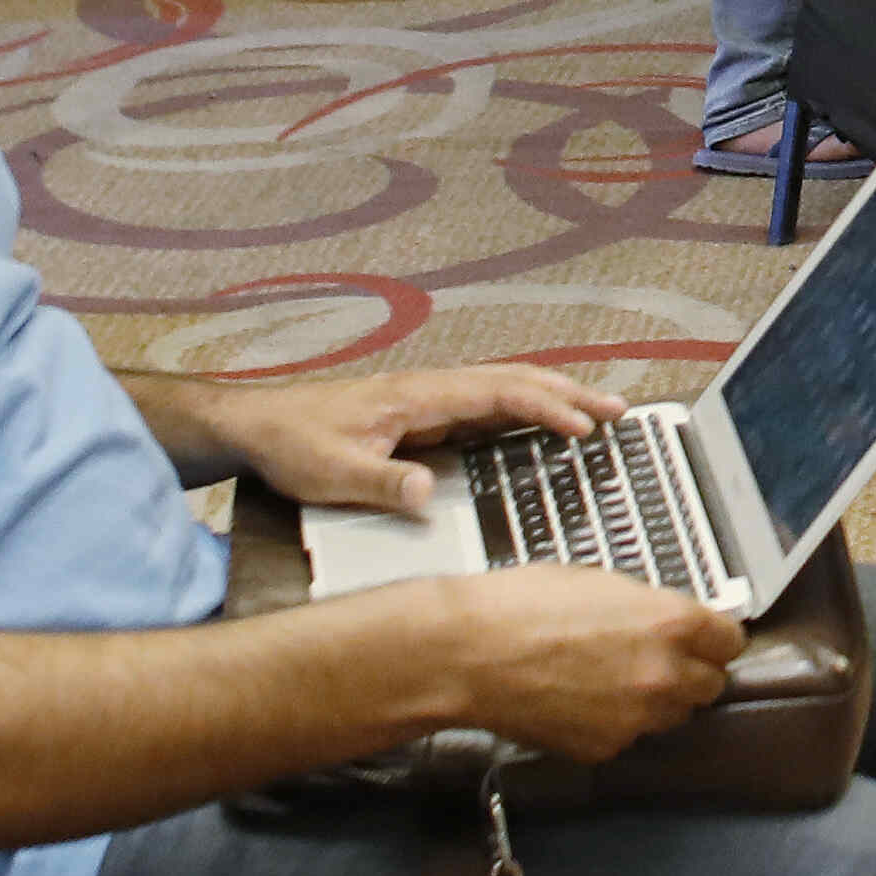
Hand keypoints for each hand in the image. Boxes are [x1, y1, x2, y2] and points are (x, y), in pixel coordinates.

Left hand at [204, 361, 605, 515]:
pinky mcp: (421, 415)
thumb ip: (381, 483)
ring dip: (553, 396)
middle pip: (514, 381)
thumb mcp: (331, 472)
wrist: (257, 425)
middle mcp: (430, 391)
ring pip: (504, 388)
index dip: (545, 406)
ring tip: (597, 413)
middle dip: (569, 393)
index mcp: (417, 396)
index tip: (582, 427)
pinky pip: (486, 405)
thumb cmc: (292, 444)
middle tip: (618, 410)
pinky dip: (525, 408)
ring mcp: (427, 400)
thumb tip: (429, 494)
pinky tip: (541, 425)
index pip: (496, 392)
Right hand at [444, 563, 747, 762]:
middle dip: (691, 672)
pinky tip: (581, 701)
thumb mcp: (602, 584)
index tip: (704, 638)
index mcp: (671, 623)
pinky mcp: (604, 748)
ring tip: (612, 680)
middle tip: (659, 660)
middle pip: (710, 685)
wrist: (467, 654)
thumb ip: (650, 608)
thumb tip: (671, 621)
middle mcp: (664, 675)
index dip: (714, 638)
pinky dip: (615, 723)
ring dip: (656, 701)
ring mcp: (635, 718)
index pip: (730, 641)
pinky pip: (628, 736)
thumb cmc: (523, 606)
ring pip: (671, 715)